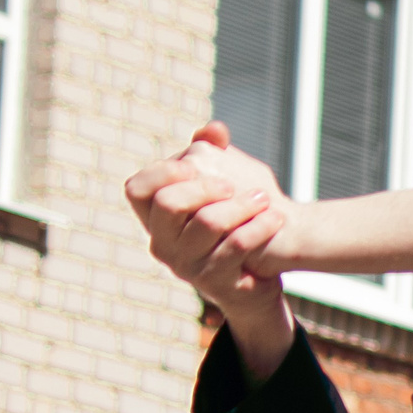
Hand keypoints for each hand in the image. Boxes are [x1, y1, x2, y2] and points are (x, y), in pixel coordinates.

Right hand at [126, 123, 301, 384]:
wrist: (259, 271)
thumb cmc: (235, 222)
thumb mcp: (221, 187)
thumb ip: (213, 156)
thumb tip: (215, 129)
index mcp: (156, 217)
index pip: (136, 188)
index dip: (161, 172)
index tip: (193, 163)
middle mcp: (163, 243)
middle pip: (169, 203)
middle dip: (204, 186)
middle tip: (232, 183)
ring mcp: (187, 266)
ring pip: (208, 223)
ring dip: (241, 206)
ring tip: (264, 198)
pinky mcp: (215, 283)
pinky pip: (236, 246)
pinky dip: (259, 227)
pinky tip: (276, 217)